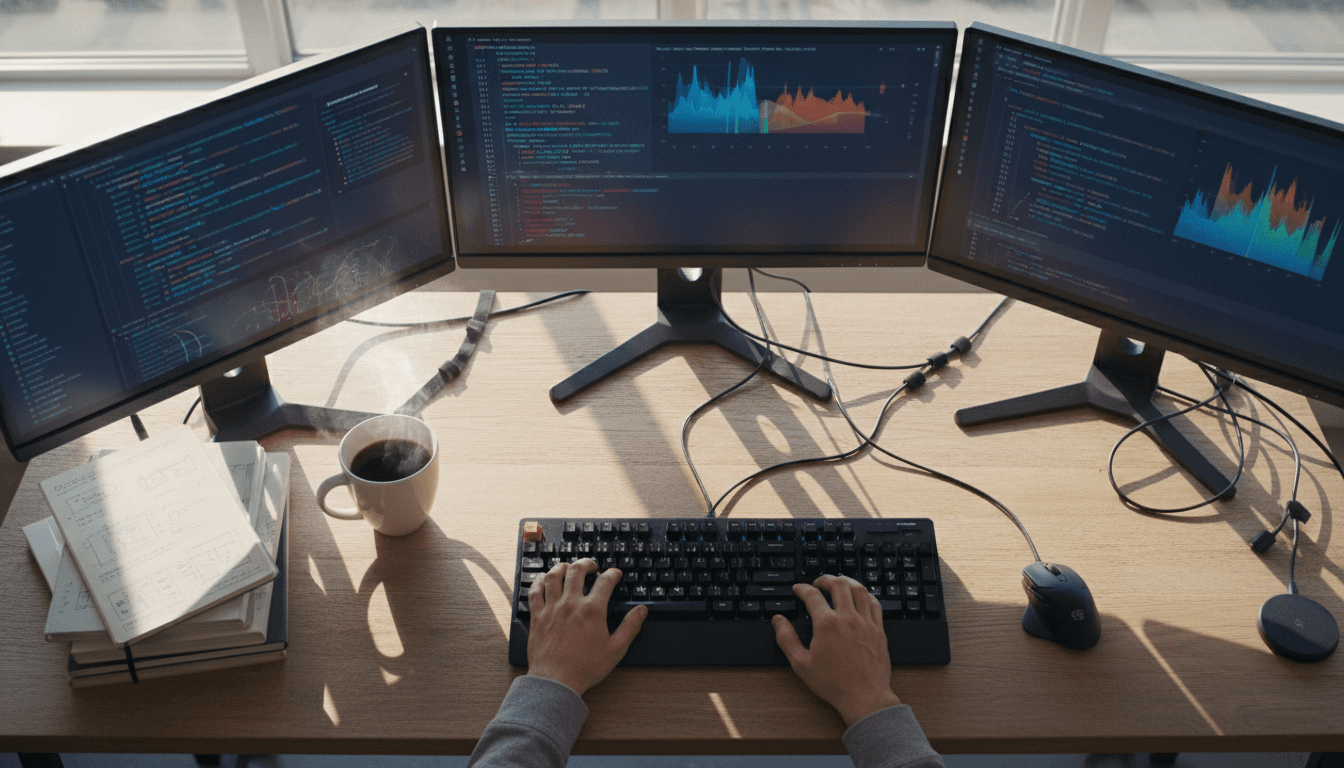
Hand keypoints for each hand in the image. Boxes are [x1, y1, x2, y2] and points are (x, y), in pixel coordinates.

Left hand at [526, 558, 646, 695]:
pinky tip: (543, 580)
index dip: (612, 574)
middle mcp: (571, 603)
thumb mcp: (616, 649)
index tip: (615, 574)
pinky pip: (534, 591)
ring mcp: (552, 608)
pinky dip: (538, 581)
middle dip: (586, 563)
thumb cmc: (585, 668)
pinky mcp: (537, 616)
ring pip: (554, 576)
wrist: (556, 681)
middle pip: (577, 570)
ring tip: (568, 567)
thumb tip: (641, 611)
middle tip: (591, 566)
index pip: (605, 581)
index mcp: (592, 610)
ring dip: (562, 567)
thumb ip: (630, 627)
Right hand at [772, 574, 901, 726]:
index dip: (802, 588)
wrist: (864, 697)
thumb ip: (787, 639)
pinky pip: (875, 604)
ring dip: (847, 581)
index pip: (812, 595)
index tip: (798, 589)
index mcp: (827, 625)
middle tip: (818, 583)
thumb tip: (778, 621)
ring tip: (839, 583)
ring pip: (859, 590)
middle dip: (826, 579)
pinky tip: (861, 597)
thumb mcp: (801, 664)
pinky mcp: (879, 630)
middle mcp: (847, 618)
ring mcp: (866, 623)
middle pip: (838, 584)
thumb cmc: (833, 684)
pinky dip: (866, 595)